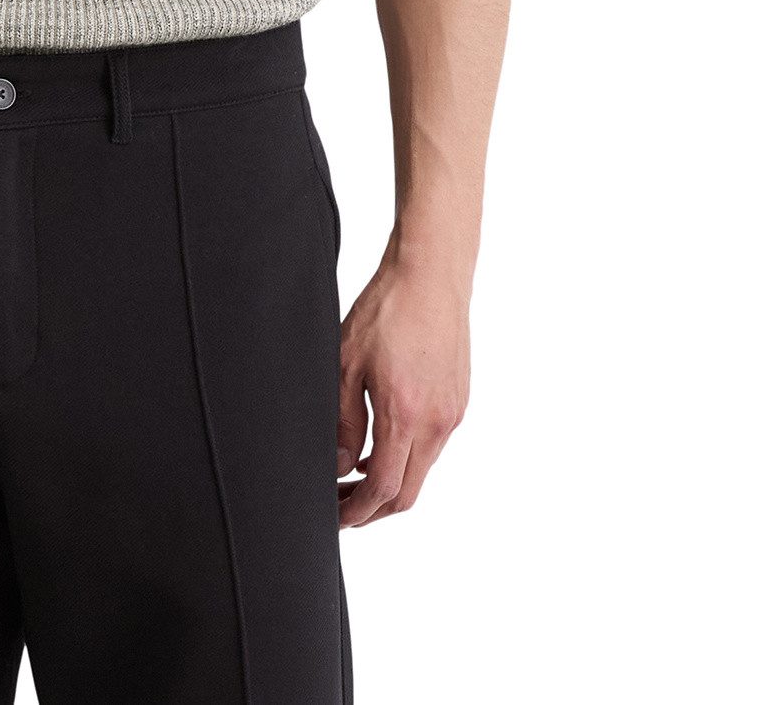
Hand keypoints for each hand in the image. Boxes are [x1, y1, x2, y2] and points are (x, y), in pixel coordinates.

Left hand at [335, 238, 470, 525]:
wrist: (431, 275)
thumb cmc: (386, 310)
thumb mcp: (346, 363)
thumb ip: (342, 420)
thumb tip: (339, 466)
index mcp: (404, 415)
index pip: (383, 488)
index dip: (358, 512)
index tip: (337, 518)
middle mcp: (435, 422)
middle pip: (407, 492)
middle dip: (373, 511)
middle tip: (342, 509)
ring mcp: (451, 413)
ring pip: (421, 471)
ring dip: (390, 484)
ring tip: (354, 478)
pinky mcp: (458, 401)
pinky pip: (432, 446)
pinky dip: (407, 458)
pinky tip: (380, 444)